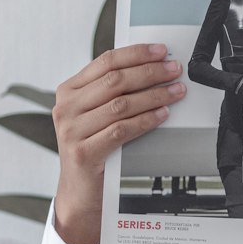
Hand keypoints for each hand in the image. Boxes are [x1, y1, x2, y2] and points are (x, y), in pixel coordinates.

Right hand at [52, 43, 186, 243]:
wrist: (80, 192)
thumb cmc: (95, 149)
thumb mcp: (97, 116)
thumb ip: (112, 94)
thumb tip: (153, 69)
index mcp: (69, 91)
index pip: (105, 62)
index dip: (136, 54)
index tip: (161, 50)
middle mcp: (66, 107)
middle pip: (115, 80)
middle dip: (150, 72)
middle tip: (175, 70)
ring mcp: (72, 131)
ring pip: (120, 105)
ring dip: (153, 96)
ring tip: (176, 92)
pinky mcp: (84, 153)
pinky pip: (121, 130)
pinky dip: (145, 121)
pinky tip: (163, 115)